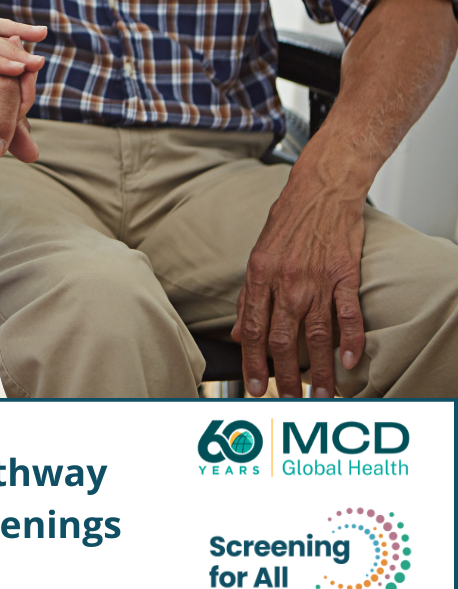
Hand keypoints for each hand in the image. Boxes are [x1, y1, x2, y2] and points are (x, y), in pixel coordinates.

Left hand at [231, 159, 365, 397]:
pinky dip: (351, 340)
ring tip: (321, 394)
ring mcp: (317, 279)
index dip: (253, 361)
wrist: (320, 191)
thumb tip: (238, 333)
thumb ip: (249, 297)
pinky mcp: (345, 274)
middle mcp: (287, 281)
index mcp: (260, 275)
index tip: (254, 385)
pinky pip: (348, 313)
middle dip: (283, 373)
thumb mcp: (257, 256)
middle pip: (283, 337)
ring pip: (317, 333)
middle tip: (285, 398)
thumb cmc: (287, 222)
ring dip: (320, 369)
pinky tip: (349, 361)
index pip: (253, 328)